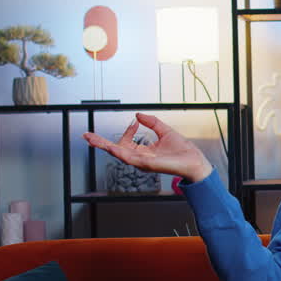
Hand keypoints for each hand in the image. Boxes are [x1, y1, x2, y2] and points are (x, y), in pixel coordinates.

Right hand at [82, 113, 212, 182]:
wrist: (194, 161)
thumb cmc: (183, 151)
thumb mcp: (165, 131)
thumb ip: (152, 122)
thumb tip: (137, 115)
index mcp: (144, 152)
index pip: (126, 142)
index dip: (127, 131)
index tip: (135, 121)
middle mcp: (140, 158)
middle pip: (115, 150)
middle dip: (100, 143)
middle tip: (86, 136)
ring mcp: (142, 162)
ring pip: (118, 154)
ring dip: (104, 146)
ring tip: (91, 139)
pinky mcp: (146, 165)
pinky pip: (129, 158)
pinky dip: (119, 152)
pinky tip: (110, 146)